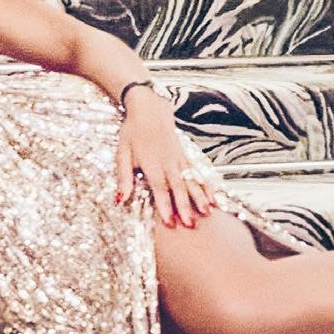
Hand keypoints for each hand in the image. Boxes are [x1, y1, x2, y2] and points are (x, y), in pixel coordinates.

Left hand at [114, 91, 218, 228]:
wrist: (149, 108)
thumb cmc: (132, 132)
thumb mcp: (122, 154)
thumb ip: (124, 178)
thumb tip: (119, 199)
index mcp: (151, 163)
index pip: (160, 187)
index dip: (165, 205)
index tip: (170, 222)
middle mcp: (168, 162)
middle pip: (179, 187)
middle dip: (186, 206)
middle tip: (191, 224)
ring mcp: (179, 158)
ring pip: (192, 179)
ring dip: (200, 196)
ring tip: (208, 212)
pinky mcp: (186, 155)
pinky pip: (198, 171)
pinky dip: (206, 184)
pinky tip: (213, 196)